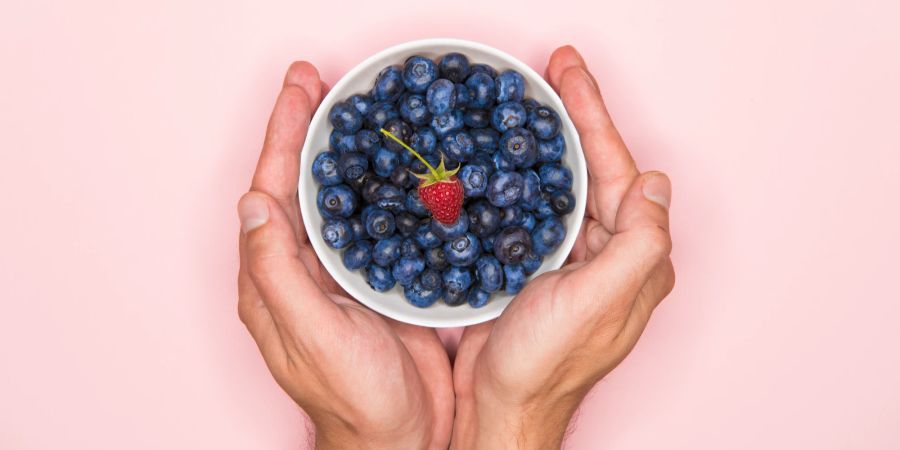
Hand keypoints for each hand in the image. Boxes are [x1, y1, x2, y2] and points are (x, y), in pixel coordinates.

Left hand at [236, 62, 453, 449]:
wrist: (402, 437)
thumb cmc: (353, 397)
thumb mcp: (309, 333)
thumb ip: (275, 270)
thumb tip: (253, 202)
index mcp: (273, 279)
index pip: (271, 192)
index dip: (283, 137)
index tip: (300, 91)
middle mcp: (301, 270)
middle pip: (300, 185)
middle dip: (307, 132)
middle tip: (323, 85)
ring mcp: (340, 275)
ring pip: (338, 199)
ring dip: (344, 153)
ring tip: (354, 111)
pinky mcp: (378, 281)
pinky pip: (374, 222)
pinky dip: (381, 187)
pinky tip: (396, 167)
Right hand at [451, 46, 675, 448]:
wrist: (500, 406)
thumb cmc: (546, 362)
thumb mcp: (600, 300)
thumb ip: (638, 241)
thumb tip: (656, 182)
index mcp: (635, 259)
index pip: (620, 172)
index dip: (595, 119)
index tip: (569, 74)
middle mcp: (612, 256)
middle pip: (596, 171)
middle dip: (575, 119)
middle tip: (553, 72)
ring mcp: (577, 262)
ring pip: (568, 186)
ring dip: (550, 143)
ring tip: (534, 104)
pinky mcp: (541, 268)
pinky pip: (539, 209)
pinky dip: (528, 178)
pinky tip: (512, 158)